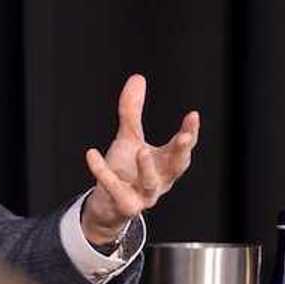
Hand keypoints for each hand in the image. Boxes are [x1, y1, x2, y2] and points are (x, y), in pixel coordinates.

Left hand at [81, 74, 198, 245]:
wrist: (106, 205)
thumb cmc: (124, 170)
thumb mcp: (128, 138)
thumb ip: (132, 111)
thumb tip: (138, 78)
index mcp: (165, 164)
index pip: (182, 147)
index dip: (190, 133)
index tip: (193, 115)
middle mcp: (160, 181)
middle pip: (176, 167)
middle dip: (181, 152)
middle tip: (185, 137)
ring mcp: (143, 195)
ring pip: (150, 184)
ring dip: (147, 168)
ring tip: (141, 151)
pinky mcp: (124, 205)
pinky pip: (115, 189)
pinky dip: (103, 172)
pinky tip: (91, 154)